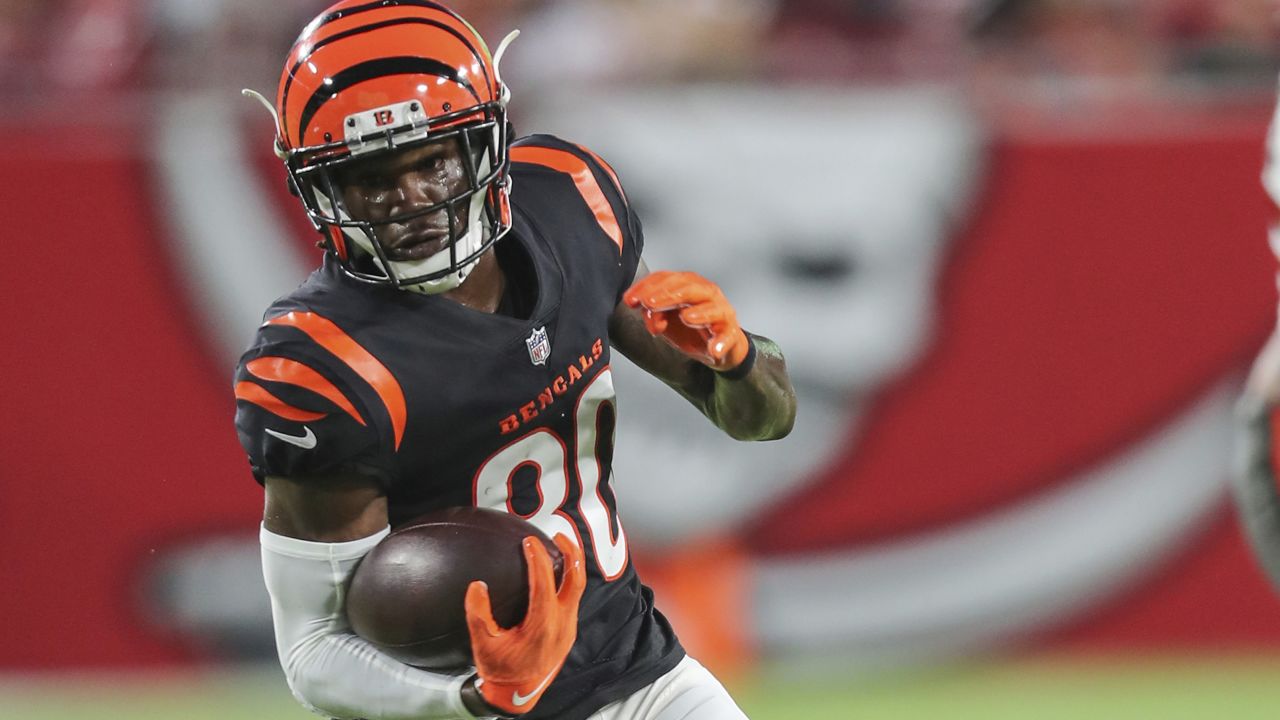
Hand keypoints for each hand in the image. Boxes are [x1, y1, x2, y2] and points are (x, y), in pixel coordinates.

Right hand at [465, 534, 585, 715]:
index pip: (545, 582)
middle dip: (570, 552)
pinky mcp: (569, 632)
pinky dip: (568, 582)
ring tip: (560, 549)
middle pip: (576, 579)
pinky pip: (573, 600)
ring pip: (578, 589)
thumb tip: (477, 586)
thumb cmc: (501, 671)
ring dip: (572, 566)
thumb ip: (477, 614)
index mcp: (542, 625)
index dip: (538, 558)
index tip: (529, 542)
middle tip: (558, 536)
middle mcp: (562, 624)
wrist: (518, 695)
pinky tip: (556, 575)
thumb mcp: (483, 644)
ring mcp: (569, 628)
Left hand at [622, 271, 748, 371]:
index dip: (647, 287)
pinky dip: (722, 342)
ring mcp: (721, 312)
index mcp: (688, 286)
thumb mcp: (665, 323)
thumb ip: (653, 314)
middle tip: (650, 303)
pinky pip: (728, 336)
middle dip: (667, 295)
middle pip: (689, 288)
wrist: (717, 348)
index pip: (667, 279)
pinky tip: (714, 348)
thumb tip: (645, 311)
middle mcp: (706, 294)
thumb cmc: (691, 330)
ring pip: (713, 308)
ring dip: (700, 312)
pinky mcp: (731, 333)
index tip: (629, 300)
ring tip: (686, 317)